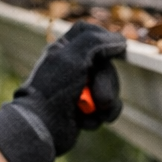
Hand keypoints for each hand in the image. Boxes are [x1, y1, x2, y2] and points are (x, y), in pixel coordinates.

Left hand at [0, 22, 125, 161]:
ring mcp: (79, 89)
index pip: (88, 32)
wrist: (41, 129)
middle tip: (100, 97)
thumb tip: (120, 41)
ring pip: (110, 88)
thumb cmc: (53, 91)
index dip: (105, 38)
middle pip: (106, 64)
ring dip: (106, 102)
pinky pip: (107, 108)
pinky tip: (86, 122)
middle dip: (107, 82)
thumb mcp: (73, 58)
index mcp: (63, 50)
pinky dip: (101, 115)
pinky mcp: (85, 109)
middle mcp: (72, 67)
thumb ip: (96, 42)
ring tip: (94, 112)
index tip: (119, 49)